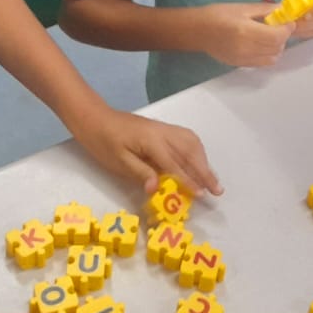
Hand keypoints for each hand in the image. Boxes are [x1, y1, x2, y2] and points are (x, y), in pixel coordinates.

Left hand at [77, 107, 221, 195]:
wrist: (95, 118)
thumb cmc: (103, 142)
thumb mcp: (117, 162)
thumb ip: (140, 173)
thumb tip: (157, 189)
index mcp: (151, 141)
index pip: (175, 164)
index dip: (189, 180)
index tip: (201, 194)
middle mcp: (163, 132)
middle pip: (190, 151)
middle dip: (205, 171)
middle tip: (217, 190)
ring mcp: (164, 128)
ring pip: (192, 142)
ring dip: (204, 160)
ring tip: (211, 179)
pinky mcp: (162, 129)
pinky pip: (186, 138)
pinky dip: (197, 151)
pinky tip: (198, 161)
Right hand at [199, 2, 293, 67]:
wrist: (197, 31)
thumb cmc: (218, 14)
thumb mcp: (241, 8)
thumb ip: (264, 10)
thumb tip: (282, 9)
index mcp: (246, 31)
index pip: (277, 36)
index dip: (287, 29)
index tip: (289, 22)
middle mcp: (246, 48)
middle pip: (277, 48)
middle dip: (284, 37)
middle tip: (280, 27)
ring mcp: (243, 59)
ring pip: (272, 58)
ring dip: (277, 48)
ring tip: (271, 37)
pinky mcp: (240, 65)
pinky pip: (263, 63)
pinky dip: (269, 55)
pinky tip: (263, 45)